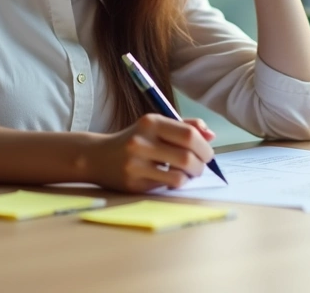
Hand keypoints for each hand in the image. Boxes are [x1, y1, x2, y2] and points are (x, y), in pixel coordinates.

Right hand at [83, 114, 216, 192]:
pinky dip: (176, 183)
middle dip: (201, 164)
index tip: (208, 153)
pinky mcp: (133, 183)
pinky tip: (172, 179)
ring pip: (179, 176)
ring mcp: (136, 164)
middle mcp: (141, 142)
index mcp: (150, 122)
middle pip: (186, 156)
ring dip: (190, 177)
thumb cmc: (134, 139)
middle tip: (200, 166)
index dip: (204, 146)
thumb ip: (184, 126)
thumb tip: (211, 135)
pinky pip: (166, 186)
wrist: (97, 157)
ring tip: (188, 173)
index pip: (188, 134)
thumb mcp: (156, 125)